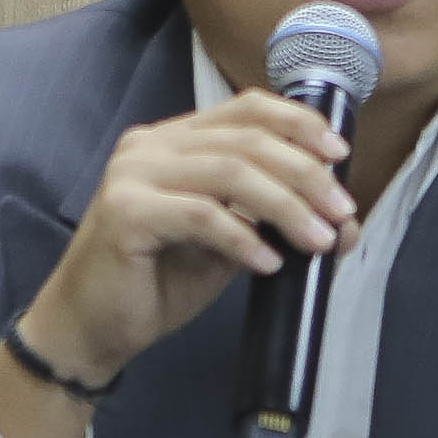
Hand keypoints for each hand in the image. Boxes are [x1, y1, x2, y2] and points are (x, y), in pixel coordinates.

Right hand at [20, 91, 357, 389]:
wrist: (93, 328)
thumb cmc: (158, 281)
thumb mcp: (229, 242)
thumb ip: (272, 219)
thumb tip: (344, 221)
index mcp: (175, 140)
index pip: (246, 109)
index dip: (299, 124)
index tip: (340, 155)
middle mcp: (151, 146)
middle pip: (247, 140)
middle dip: (306, 174)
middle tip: (342, 211)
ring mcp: (133, 175)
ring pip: (230, 173)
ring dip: (286, 206)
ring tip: (318, 240)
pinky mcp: (125, 212)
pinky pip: (201, 215)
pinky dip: (244, 238)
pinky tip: (268, 262)